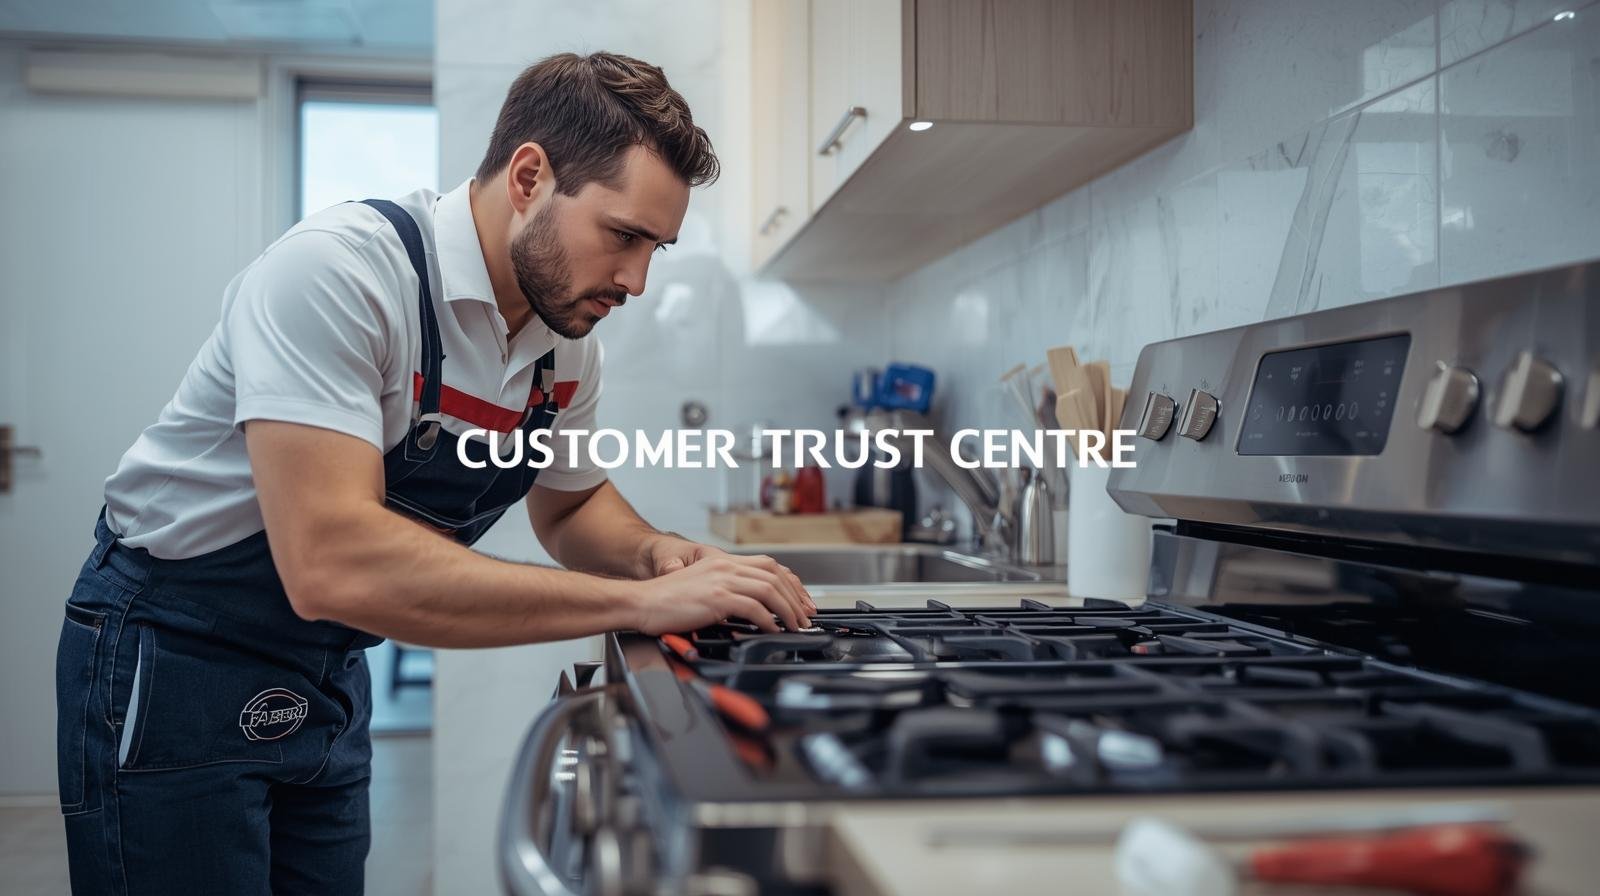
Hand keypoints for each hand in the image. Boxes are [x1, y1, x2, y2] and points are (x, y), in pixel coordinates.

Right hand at [647, 539, 814, 615]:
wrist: (641, 602)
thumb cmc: (666, 601)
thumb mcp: (701, 587)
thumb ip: (726, 590)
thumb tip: (752, 608)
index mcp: (723, 562)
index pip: (769, 566)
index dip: (791, 583)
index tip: (802, 601)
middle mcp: (725, 566)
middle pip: (774, 576)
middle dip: (795, 598)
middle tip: (804, 617)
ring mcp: (721, 580)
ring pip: (769, 590)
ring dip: (787, 611)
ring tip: (794, 626)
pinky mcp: (716, 598)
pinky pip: (753, 608)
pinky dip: (768, 621)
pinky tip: (772, 630)